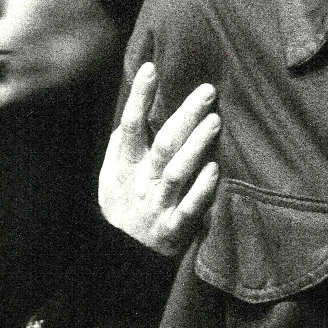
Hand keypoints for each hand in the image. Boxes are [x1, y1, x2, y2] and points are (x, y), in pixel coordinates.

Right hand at [99, 62, 221, 256]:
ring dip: (196, 147)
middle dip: (184, 115)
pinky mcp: (173, 229)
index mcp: (124, 167)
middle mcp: (140, 184)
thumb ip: (122, 147)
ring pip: (176, 173)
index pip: (130, 126)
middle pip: (162, 145)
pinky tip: (215, 169)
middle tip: (207, 91)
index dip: (139, 97)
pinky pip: (189, 208)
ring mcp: (157, 206)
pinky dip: (202, 190)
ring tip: (214, 122)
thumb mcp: (112, 177)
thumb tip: (134, 111)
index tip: (150, 68)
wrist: (120, 260)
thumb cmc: (123, 208)